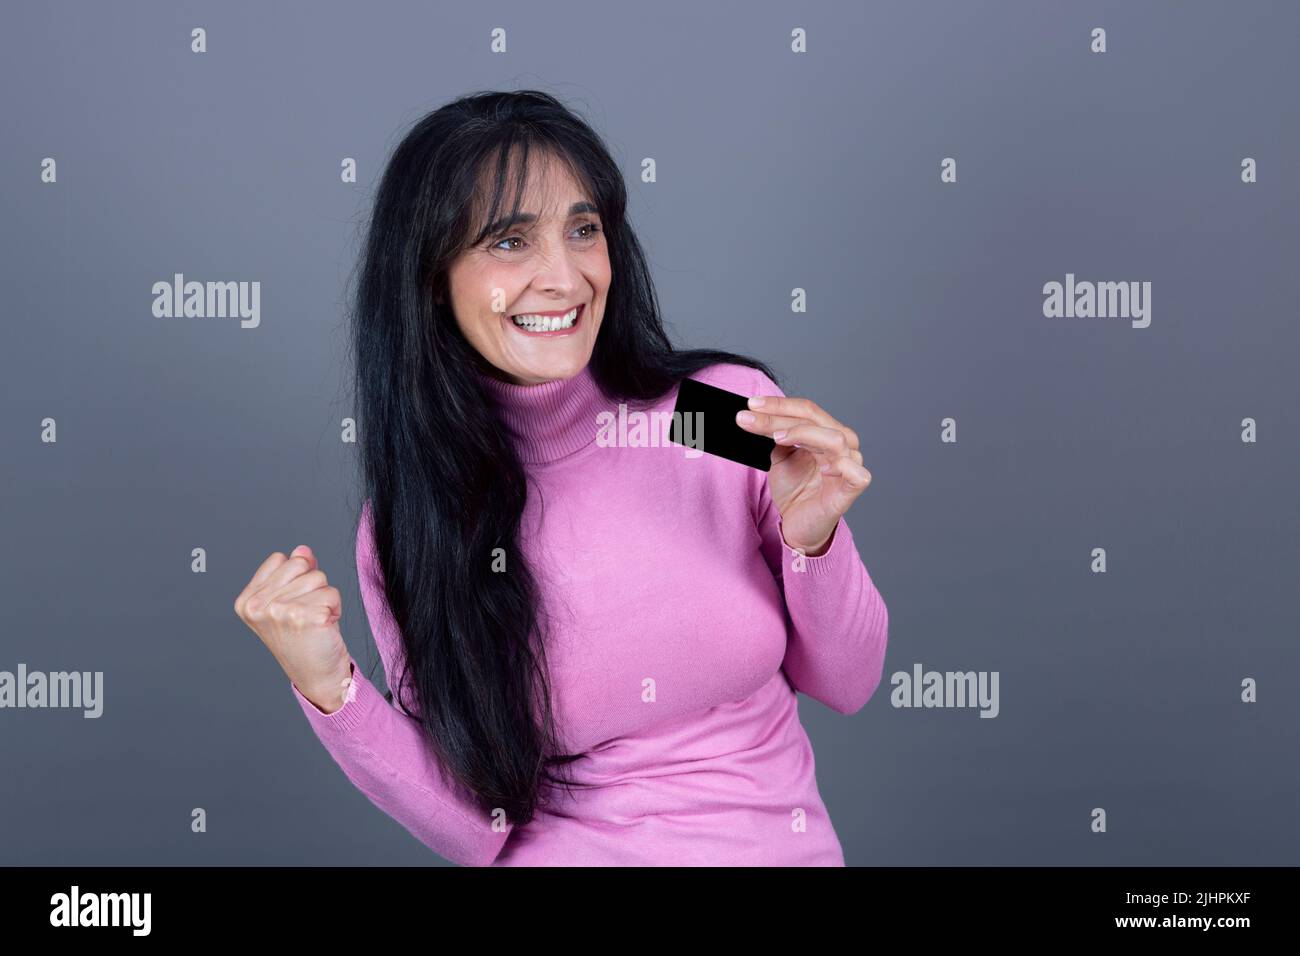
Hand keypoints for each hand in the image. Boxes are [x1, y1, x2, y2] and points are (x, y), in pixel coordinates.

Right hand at [234, 544, 352, 710]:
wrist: (316, 675)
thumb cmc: (303, 638)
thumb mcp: (290, 601)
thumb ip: (294, 573)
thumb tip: (302, 549)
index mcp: (247, 601)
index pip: (281, 559)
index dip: (295, 578)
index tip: (292, 605)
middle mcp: (258, 606)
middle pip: (301, 564)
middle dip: (312, 585)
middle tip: (307, 613)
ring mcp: (280, 612)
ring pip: (319, 577)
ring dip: (325, 598)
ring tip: (315, 621)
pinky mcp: (306, 617)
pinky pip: (332, 593)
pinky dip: (335, 608)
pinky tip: (325, 627)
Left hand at [736, 395, 872, 555]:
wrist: (798, 525)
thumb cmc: (795, 490)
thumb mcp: (779, 456)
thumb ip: (776, 435)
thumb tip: (759, 414)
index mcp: (828, 431)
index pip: (806, 410)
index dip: (778, 405)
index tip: (751, 404)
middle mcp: (843, 444)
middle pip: (814, 419)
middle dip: (779, 417)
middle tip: (750, 418)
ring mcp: (850, 464)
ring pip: (833, 438)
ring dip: (802, 433)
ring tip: (777, 438)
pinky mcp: (853, 488)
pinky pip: (854, 471)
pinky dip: (839, 465)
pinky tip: (822, 467)